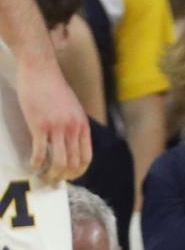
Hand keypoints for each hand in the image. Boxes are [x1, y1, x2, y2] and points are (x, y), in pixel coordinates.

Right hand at [16, 59, 90, 182]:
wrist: (40, 67)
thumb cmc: (54, 86)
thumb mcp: (73, 108)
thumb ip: (74, 125)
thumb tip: (72, 142)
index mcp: (83, 127)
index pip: (86, 158)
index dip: (79, 171)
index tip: (70, 176)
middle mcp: (73, 130)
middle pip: (73, 164)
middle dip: (63, 176)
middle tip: (53, 181)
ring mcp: (56, 128)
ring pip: (58, 162)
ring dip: (51, 173)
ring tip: (43, 176)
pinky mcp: (39, 125)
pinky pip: (40, 151)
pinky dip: (36, 163)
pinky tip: (32, 165)